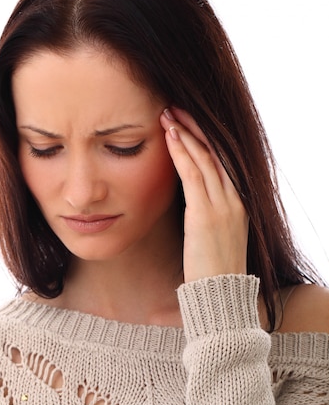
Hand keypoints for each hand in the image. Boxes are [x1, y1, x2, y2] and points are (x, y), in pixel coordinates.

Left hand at [160, 107, 248, 282]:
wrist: (219, 295)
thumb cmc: (213, 272)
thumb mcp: (215, 239)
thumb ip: (207, 217)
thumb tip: (192, 206)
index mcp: (238, 204)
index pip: (221, 163)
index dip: (204, 139)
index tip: (187, 123)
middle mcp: (234, 200)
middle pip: (215, 154)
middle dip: (194, 128)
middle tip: (174, 108)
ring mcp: (223, 206)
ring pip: (205, 159)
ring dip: (185, 133)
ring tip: (167, 114)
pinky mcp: (206, 214)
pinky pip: (193, 175)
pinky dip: (181, 153)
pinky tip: (169, 137)